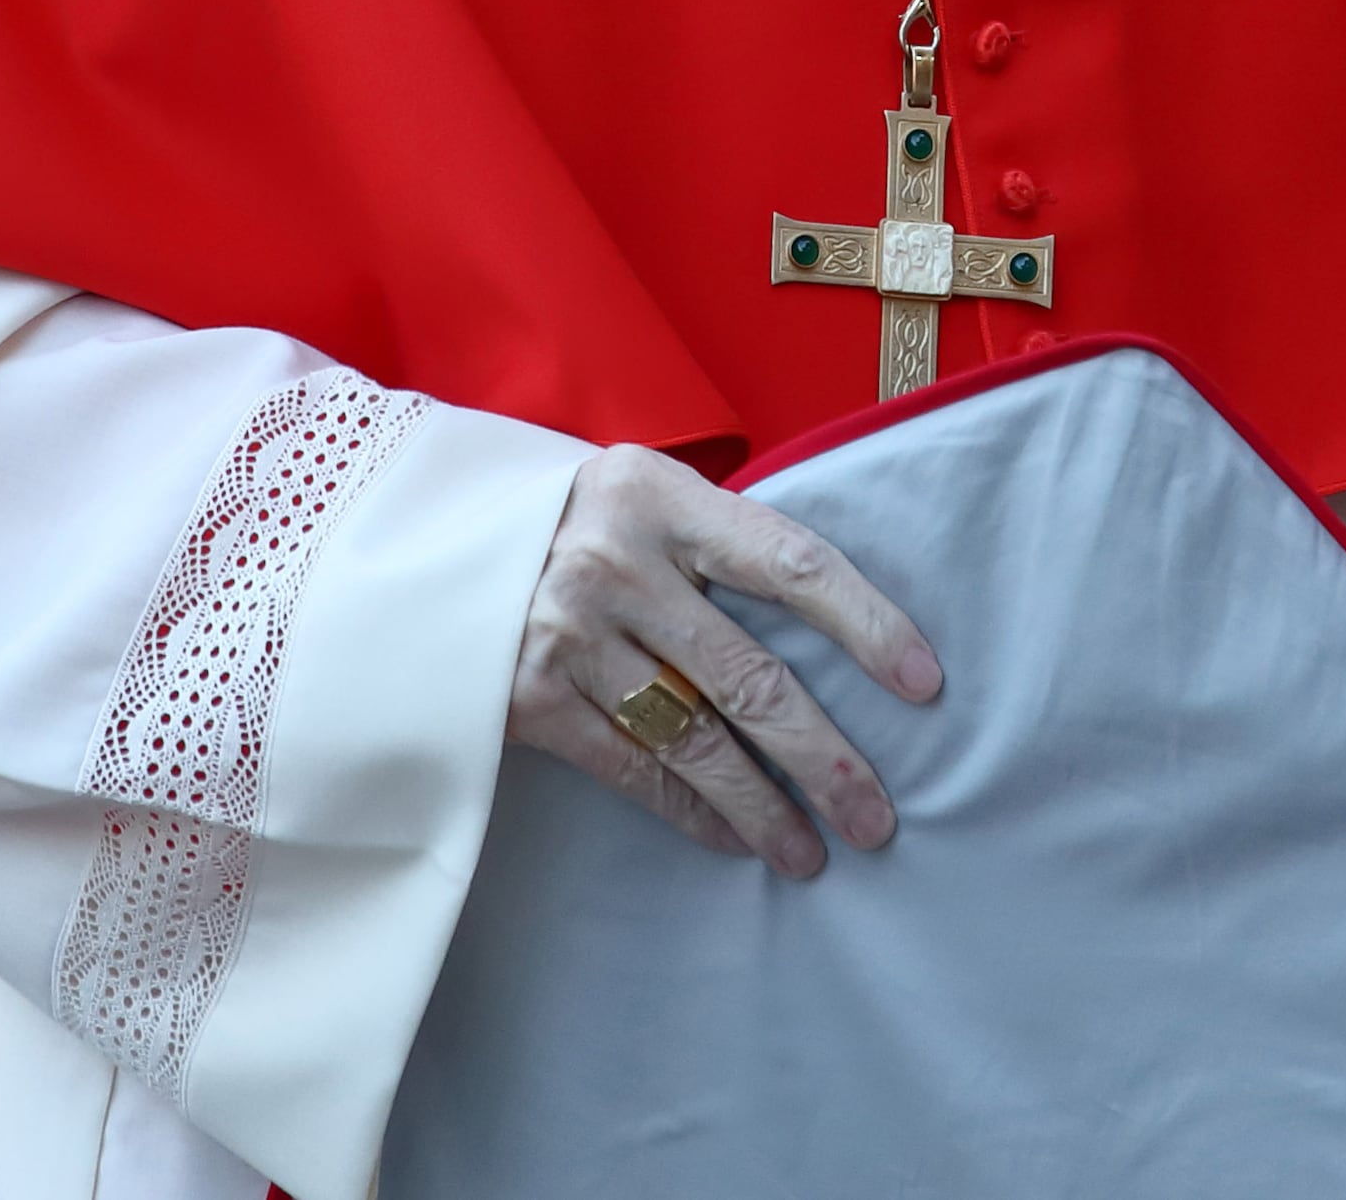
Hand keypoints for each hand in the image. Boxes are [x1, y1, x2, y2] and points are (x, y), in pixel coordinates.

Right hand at [507, 445, 940, 878]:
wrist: (420, 540)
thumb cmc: (569, 517)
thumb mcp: (640, 491)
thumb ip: (718, 539)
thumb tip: (830, 622)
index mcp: (659, 496)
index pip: (791, 563)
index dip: (867, 625)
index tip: (925, 683)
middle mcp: (615, 563)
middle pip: (750, 675)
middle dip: (825, 757)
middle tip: (878, 818)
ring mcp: (566, 634)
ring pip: (694, 739)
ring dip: (763, 805)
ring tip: (815, 852)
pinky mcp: (527, 698)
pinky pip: (630, 768)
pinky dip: (689, 809)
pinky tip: (733, 838)